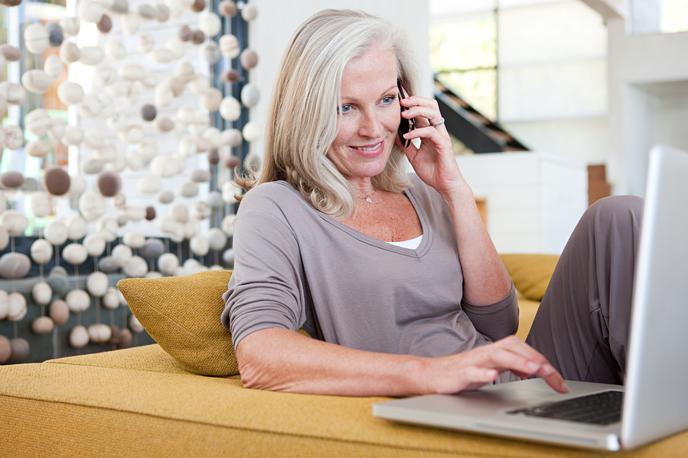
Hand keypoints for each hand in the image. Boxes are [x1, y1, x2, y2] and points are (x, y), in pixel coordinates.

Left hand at [399, 95, 465, 196]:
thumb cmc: (432, 171)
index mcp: (430, 131)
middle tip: (402, 102)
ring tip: (404, 114)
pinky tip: (407, 136)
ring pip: (433, 114)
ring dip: (417, 111)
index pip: (423, 111)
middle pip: (431, 106)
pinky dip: (418, 131)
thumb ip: (406, 145)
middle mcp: (437, 131)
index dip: (412, 104)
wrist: (444, 185)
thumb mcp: (413, 156)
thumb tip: (394, 135)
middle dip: (416, 101)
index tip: (399, 100)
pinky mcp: (444, 144)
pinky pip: (431, 132)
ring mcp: (441, 136)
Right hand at [421, 335, 568, 393]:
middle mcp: (486, 353)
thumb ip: (511, 366)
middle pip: (513, 348)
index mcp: (495, 352)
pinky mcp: (458, 374)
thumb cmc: (461, 372)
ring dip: (516, 361)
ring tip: (532, 369)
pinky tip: (492, 377)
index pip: (523, 351)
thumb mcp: (491, 368)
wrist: (430, 374)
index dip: (543, 363)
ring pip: (496, 356)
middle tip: (552, 374)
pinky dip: (482, 373)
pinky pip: (471, 372)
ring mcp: (472, 362)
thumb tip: (534, 368)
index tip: (560, 382)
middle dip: (534, 359)